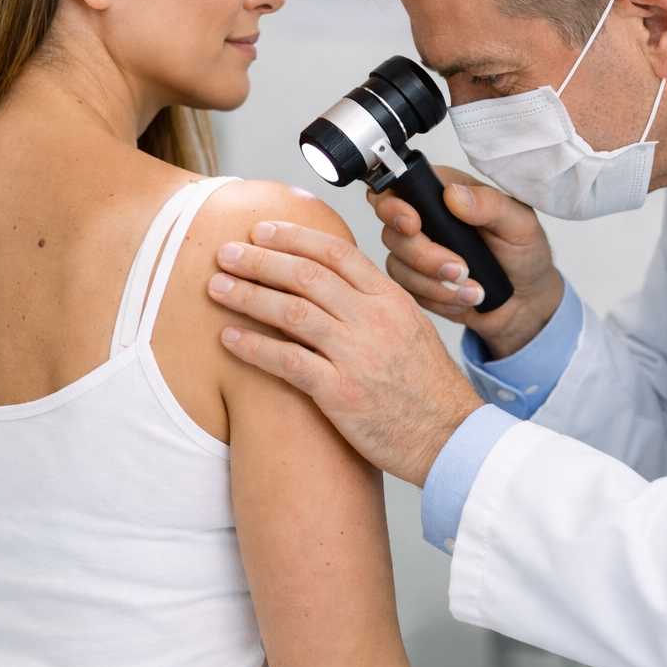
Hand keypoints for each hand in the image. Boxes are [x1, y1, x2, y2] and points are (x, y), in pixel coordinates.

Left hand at [208, 222, 483, 485]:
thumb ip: (371, 301)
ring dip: (247, 296)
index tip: (262, 231)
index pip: (336, 252)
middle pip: (306, 275)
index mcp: (389, 299)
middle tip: (226, 253)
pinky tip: (229, 339)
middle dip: (259, 260)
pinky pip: (288, 362)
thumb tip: (330, 279)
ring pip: (291, 312)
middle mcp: (373, 320)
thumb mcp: (409, 327)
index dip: (293, 237)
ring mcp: (356, 355)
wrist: (449, 436)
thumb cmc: (426, 385)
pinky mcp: (341, 393)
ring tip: (217, 287)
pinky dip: (254, 347)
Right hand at [370, 166, 563, 358]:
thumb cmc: (525, 254)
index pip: (400, 188)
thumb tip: (454, 195)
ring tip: (473, 291)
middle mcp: (426, 220)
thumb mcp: (520, 224)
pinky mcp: (418, 282)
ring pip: (398, 266)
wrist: (526, 301)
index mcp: (445, 194)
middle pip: (392, 232)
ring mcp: (417, 253)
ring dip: (436, 284)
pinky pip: (409, 291)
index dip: (393, 205)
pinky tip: (464, 299)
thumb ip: (490, 205)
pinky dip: (439, 299)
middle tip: (461, 269)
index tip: (413, 225)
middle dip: (424, 256)